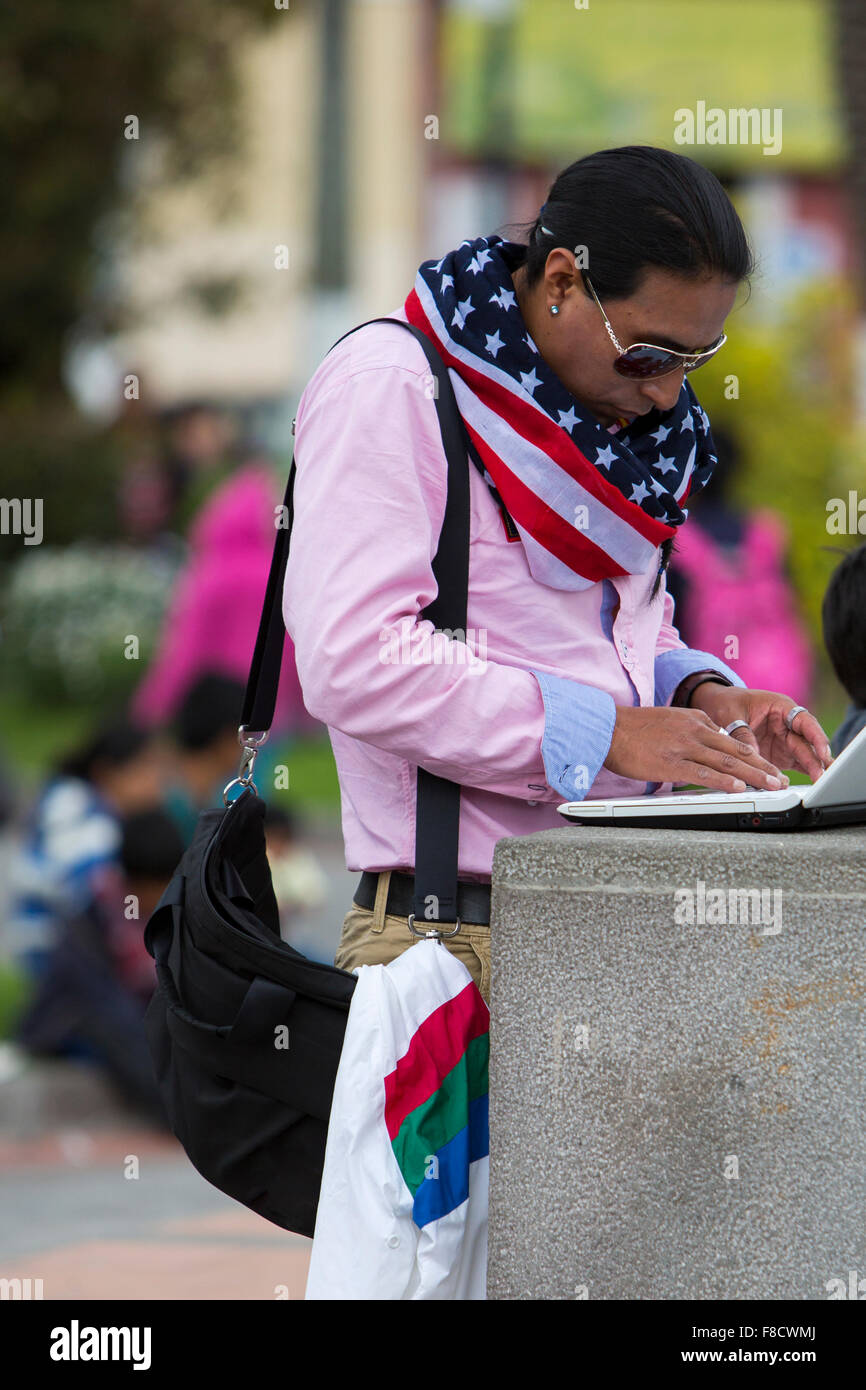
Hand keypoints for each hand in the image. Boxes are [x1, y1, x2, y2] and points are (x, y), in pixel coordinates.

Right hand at [603, 704, 789, 792]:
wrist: (607, 728)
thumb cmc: (634, 729)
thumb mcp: (670, 722)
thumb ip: (691, 733)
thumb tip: (708, 750)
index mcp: (696, 720)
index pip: (732, 739)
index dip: (754, 755)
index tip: (767, 766)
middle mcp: (695, 731)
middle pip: (737, 749)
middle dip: (763, 766)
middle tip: (782, 779)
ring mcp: (684, 747)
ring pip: (727, 762)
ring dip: (754, 775)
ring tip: (772, 785)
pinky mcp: (671, 763)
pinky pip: (703, 774)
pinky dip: (724, 782)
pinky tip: (739, 788)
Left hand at [688, 684, 832, 782]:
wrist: (717, 705)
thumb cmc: (728, 703)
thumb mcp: (732, 715)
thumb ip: (743, 735)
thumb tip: (753, 758)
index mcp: (781, 707)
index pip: (805, 722)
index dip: (816, 737)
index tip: (822, 752)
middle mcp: (787, 725)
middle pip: (807, 743)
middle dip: (817, 759)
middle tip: (823, 776)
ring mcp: (783, 741)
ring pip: (803, 756)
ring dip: (812, 769)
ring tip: (821, 783)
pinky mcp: (778, 754)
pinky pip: (793, 765)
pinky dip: (801, 774)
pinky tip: (810, 785)